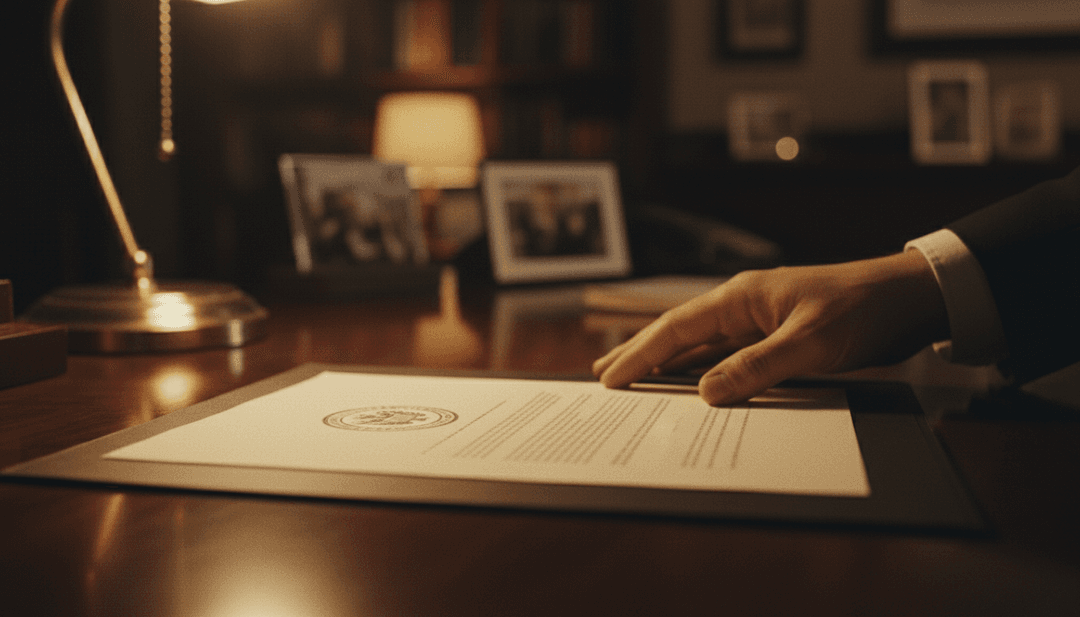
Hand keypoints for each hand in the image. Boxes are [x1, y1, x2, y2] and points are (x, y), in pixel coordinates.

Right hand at [592, 250, 948, 405]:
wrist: (909, 299)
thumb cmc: (862, 310)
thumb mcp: (810, 344)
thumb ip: (757, 368)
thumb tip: (707, 393)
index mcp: (740, 297)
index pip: (677, 328)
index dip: (640, 353)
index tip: (610, 376)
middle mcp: (742, 306)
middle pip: (678, 333)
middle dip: (640, 353)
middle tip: (603, 373)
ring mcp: (757, 321)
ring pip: (700, 346)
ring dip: (667, 363)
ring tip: (633, 376)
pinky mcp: (776, 337)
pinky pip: (728, 356)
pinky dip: (703, 371)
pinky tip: (692, 384)